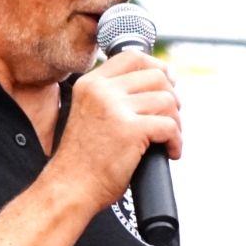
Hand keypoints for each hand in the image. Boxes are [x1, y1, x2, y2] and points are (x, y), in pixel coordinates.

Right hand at [48, 49, 179, 212]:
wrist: (69, 188)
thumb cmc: (84, 160)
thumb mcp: (91, 114)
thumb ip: (113, 97)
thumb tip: (161, 81)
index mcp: (90, 83)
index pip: (132, 57)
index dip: (158, 66)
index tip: (170, 82)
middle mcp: (101, 91)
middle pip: (156, 76)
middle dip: (172, 98)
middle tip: (170, 119)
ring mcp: (115, 108)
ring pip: (167, 100)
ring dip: (176, 121)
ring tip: (168, 139)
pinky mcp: (131, 130)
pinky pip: (170, 126)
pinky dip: (176, 141)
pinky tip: (171, 153)